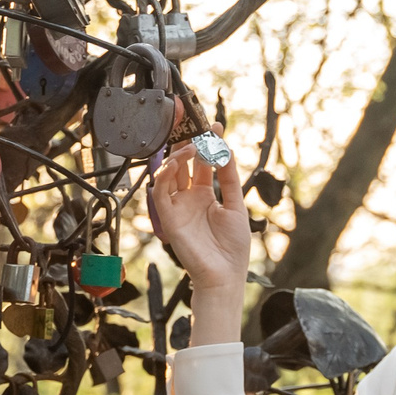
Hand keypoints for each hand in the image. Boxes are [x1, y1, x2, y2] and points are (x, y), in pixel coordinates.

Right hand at [146, 121, 251, 295]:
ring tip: (192, 144)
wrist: (224, 275)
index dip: (206, 143)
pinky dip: (166, 175)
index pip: (202, 163)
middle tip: (191, 119)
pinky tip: (178, 163)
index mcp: (205, 195)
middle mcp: (188, 198)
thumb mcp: (236, 206)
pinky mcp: (168, 218)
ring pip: (169, 173)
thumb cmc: (232, 248)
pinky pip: (160, 192)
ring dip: (178, 155)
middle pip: (183, 163)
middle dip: (185, 140)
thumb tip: (227, 151)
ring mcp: (177, 207)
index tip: (215, 124)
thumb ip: (229, 178)